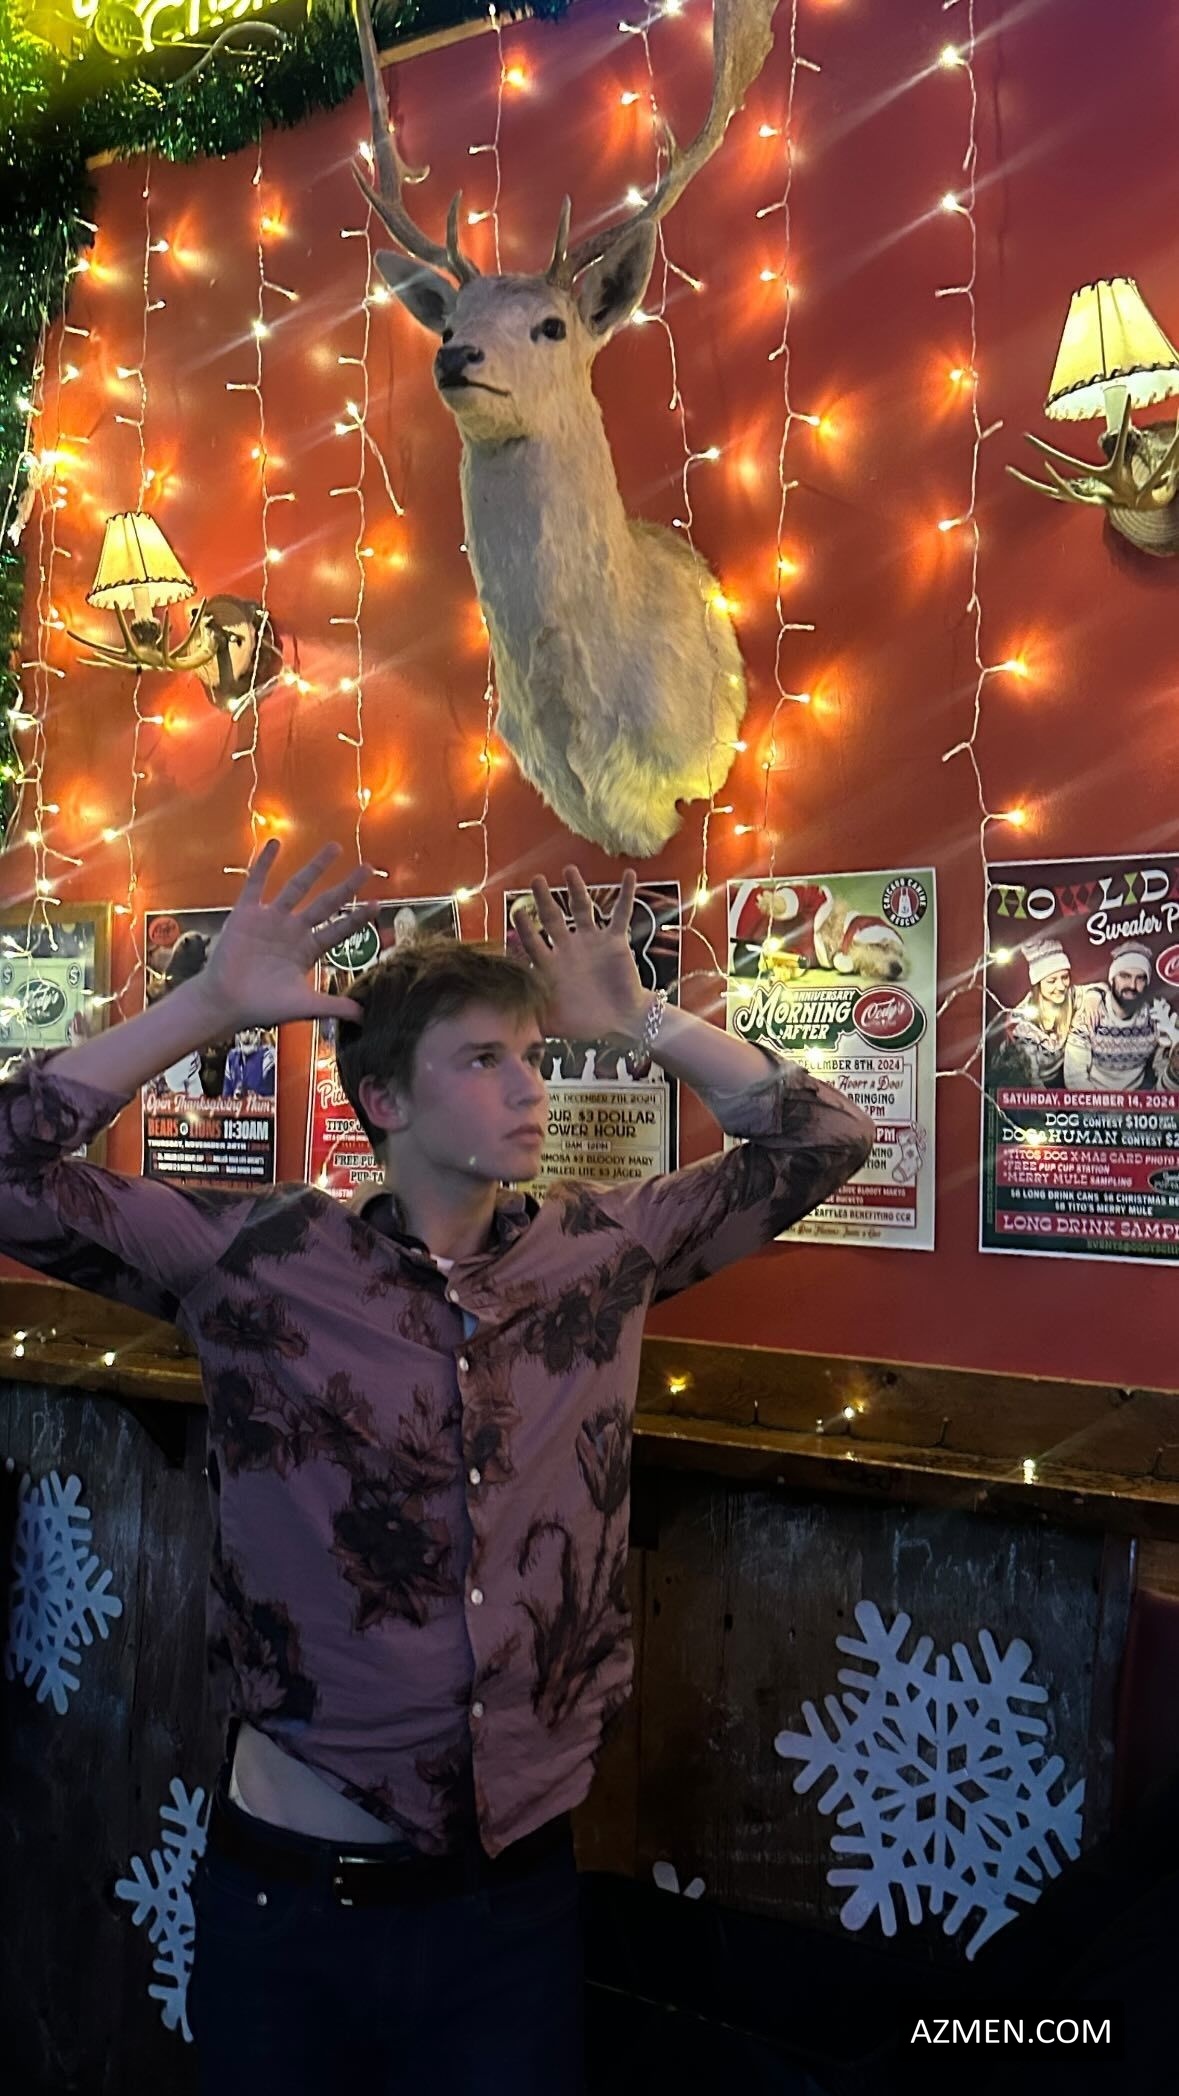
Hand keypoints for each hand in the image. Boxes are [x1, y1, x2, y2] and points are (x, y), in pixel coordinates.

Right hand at [197, 840, 378, 1032]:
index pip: (339, 930)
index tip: (376, 904)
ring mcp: (270, 920)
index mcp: (308, 950)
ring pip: (297, 887)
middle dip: (346, 886)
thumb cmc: (262, 1007)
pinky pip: (256, 883)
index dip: (357, 918)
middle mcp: (293, 930)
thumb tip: (363, 1016)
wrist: (225, 1003)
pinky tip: (275, 844)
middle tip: (368, 868)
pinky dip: (264, 864)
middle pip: (326, 903)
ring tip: (334, 848)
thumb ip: (332, 1006)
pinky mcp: (246, 914)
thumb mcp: (303, 1006)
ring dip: (315, 867)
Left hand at [514, 866, 648, 1043]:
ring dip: (576, 889)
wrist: (620, 1020)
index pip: (533, 941)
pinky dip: (626, 894)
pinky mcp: (615, 941)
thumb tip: (503, 1028)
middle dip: (544, 899)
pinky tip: (629, 875)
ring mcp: (592, 941)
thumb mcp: (553, 1023)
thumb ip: (530, 1021)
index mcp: (551, 964)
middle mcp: (568, 947)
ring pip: (582, 909)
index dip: (525, 927)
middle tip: (536, 881)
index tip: (517, 912)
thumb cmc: (584, 1021)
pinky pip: (621, 914)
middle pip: (553, 917)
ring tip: (569, 870)